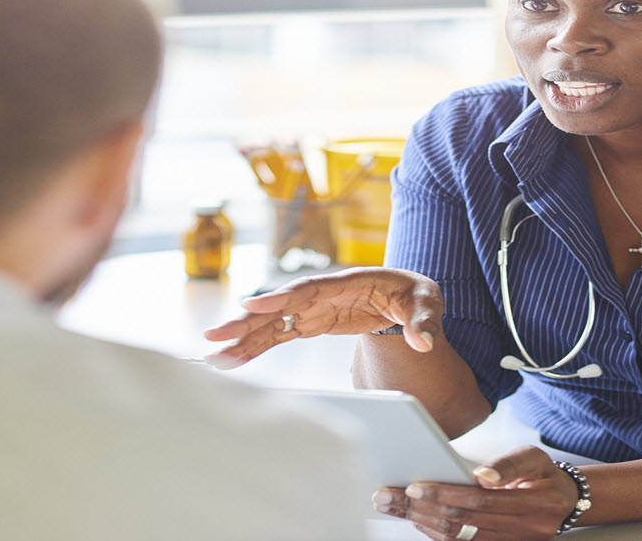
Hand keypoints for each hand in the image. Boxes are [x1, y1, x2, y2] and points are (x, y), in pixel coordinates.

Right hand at [202, 267, 443, 367]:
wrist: (408, 297)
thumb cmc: (415, 294)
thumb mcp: (428, 302)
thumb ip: (424, 321)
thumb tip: (423, 342)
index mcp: (347, 282)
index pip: (308, 289)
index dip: (279, 298)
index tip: (251, 307)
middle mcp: (322, 293)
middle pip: (279, 307)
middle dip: (246, 321)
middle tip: (215, 335)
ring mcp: (313, 309)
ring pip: (271, 324)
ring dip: (243, 339)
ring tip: (214, 355)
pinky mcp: (310, 324)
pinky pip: (278, 336)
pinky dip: (256, 347)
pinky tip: (233, 359)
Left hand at [371, 446, 579, 540]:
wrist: (565, 501)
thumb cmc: (543, 475)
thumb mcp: (535, 457)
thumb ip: (508, 463)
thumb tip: (481, 475)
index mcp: (534, 504)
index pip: (481, 501)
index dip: (446, 494)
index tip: (415, 487)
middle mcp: (523, 529)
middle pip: (463, 522)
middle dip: (420, 509)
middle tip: (388, 496)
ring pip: (458, 538)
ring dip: (421, 521)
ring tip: (394, 506)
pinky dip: (435, 532)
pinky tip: (416, 518)